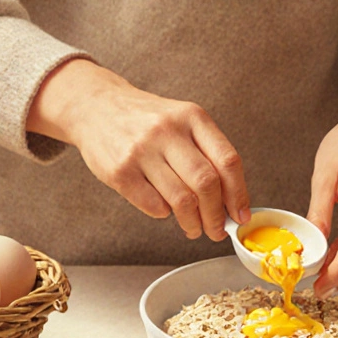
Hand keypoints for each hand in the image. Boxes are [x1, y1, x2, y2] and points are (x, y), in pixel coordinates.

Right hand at [28, 58, 249, 239]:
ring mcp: (142, 150)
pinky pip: (153, 205)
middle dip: (216, 216)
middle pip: (207, 184)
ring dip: (193, 223)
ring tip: (194, 228)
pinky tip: (164, 210)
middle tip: (217, 230)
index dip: (239, 195)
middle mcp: (168, 131)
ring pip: (181, 200)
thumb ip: (207, 153)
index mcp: (193, 117)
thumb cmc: (147, 120)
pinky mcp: (120, 171)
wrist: (97, 106)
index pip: (228, 161)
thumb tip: (230, 203)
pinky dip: (164, 214)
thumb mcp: (182, 121)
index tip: (241, 216)